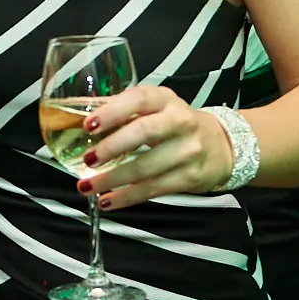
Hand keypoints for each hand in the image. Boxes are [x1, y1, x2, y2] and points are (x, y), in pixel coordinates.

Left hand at [72, 86, 235, 210]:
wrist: (221, 146)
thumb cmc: (175, 124)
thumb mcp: (155, 108)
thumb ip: (123, 111)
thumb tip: (77, 115)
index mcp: (165, 100)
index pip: (139, 99)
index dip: (113, 111)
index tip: (88, 124)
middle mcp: (180, 122)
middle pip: (145, 132)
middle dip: (113, 146)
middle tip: (89, 158)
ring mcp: (188, 151)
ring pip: (147, 167)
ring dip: (113, 179)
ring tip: (86, 185)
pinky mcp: (190, 178)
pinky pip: (153, 189)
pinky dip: (127, 197)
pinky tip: (108, 200)